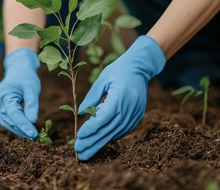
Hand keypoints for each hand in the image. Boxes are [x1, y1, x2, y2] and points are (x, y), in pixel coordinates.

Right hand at [0, 48, 40, 138]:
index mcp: (5, 94)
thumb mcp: (32, 88)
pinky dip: (16, 125)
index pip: (14, 113)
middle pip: (8, 120)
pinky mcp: (0, 107)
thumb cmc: (26, 77)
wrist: (19, 69)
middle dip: (21, 129)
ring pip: (6, 122)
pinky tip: (25, 129)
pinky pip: (7, 119)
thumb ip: (32, 104)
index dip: (24, 125)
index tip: (34, 134)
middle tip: (35, 137)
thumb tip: (33, 122)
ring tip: (30, 135)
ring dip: (18, 130)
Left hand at [75, 35, 165, 160]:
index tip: (78, 137)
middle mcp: (130, 107)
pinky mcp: (138, 116)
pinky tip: (100, 142)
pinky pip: (123, 130)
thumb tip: (79, 114)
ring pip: (116, 133)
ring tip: (86, 152)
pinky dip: (111, 137)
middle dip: (93, 142)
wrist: (140, 67)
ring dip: (100, 143)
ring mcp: (135, 113)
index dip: (91, 129)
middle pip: (109, 129)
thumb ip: (91, 97)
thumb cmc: (118, 70)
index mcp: (120, 96)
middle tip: (79, 153)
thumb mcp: (102, 79)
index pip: (103, 118)